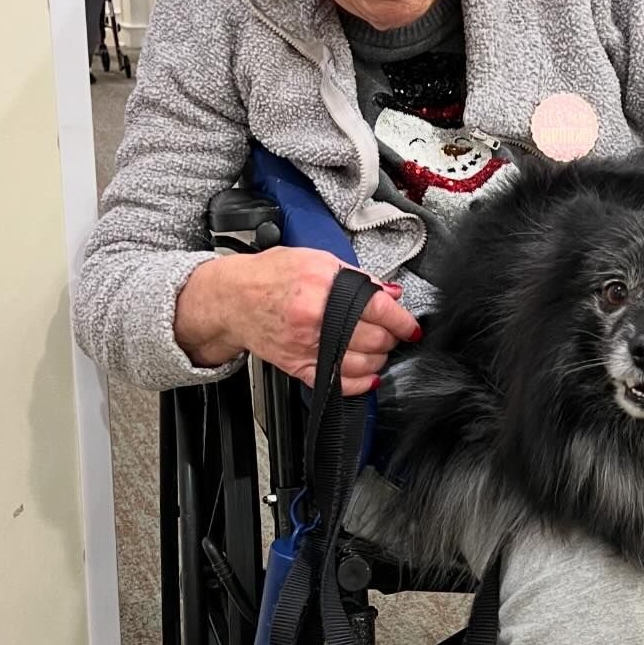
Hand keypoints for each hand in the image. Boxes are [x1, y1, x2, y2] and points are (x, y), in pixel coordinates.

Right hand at [175, 247, 419, 395]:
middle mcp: (316, 320)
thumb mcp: (316, 260)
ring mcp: (307, 347)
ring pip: (361, 364)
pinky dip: (359, 383)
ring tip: (380, 350)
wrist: (232, 300)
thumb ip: (356, 277)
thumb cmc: (269, 276)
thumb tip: (389, 292)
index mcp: (323, 287)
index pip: (379, 308)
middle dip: (392, 339)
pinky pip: (337, 383)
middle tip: (394, 334)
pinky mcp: (298, 366)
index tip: (411, 326)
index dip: (403, 320)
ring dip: (379, 360)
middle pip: (374, 339)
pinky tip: (367, 375)